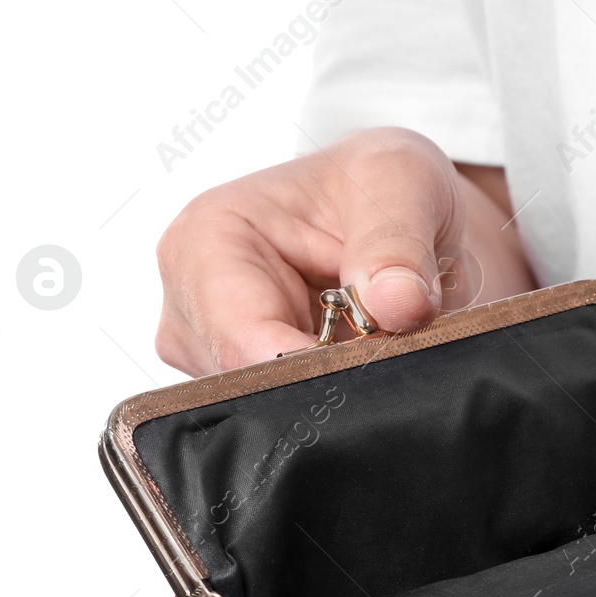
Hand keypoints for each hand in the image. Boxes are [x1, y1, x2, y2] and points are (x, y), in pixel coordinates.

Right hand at [155, 127, 534, 375]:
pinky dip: (335, 397)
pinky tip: (362, 361)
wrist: (400, 211)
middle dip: (330, 380)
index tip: (376, 361)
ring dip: (337, 388)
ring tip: (380, 341)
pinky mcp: (240, 378)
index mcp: (206, 240)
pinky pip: (286, 414)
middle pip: (251, 385)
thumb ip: (397, 243)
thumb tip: (396, 304)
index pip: (243, 340)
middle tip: (394, 349)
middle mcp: (191, 301)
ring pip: (270, 410)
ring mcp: (210, 348)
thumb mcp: (404, 182)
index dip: (314, 368)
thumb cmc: (382, 183)